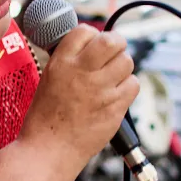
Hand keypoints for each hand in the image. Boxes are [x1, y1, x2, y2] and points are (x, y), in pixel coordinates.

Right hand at [21, 25, 138, 172]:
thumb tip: (91, 46)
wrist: (49, 150)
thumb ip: (70, 60)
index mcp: (62, 62)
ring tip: (112, 77)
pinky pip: (134, 85)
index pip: (86, 30)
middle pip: (113, 41)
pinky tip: (116, 94)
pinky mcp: (115, 108)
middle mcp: (82, 72)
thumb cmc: (46, 117)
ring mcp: (101, 90)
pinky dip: (128, 87)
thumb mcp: (50, 77)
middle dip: (116, 43)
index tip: (93, 44)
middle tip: (112, 53)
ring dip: (122, 66)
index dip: (93, 36)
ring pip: (127, 61)